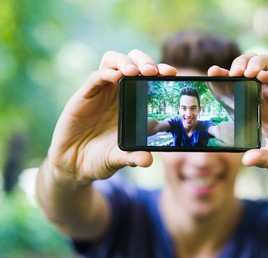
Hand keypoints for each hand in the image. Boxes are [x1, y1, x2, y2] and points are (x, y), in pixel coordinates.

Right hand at [48, 50, 176, 183]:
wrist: (74, 165)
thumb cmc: (100, 158)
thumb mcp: (120, 158)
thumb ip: (133, 157)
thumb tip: (148, 160)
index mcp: (132, 102)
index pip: (147, 77)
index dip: (159, 70)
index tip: (170, 73)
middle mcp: (117, 92)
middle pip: (131, 61)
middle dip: (143, 60)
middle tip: (151, 71)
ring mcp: (100, 92)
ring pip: (112, 61)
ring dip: (124, 61)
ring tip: (134, 72)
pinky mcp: (83, 97)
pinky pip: (95, 78)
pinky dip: (105, 74)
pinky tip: (115, 77)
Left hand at [209, 53, 267, 184]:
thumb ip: (263, 158)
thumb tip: (246, 160)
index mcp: (261, 111)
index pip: (241, 88)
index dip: (226, 78)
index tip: (212, 73)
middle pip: (254, 69)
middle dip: (240, 64)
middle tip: (229, 73)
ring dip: (257, 63)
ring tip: (244, 72)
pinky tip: (263, 77)